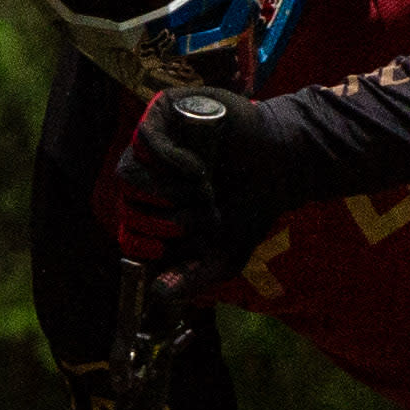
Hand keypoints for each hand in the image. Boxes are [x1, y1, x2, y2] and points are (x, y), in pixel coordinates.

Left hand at [99, 87, 301, 283]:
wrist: (282, 166)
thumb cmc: (251, 208)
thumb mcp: (223, 256)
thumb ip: (193, 279)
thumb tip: (159, 294)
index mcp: (158, 210)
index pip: (128, 231)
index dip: (140, 244)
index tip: (162, 250)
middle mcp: (150, 178)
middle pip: (127, 205)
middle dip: (165, 220)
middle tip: (201, 216)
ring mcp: (154, 146)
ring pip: (129, 174)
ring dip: (167, 192)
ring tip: (202, 190)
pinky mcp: (162, 114)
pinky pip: (144, 141)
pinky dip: (169, 160)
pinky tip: (197, 168)